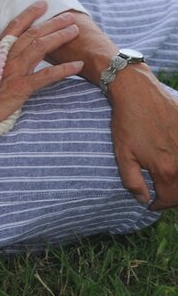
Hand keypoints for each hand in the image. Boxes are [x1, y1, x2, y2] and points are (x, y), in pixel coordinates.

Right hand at [0, 1, 83, 126]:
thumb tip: (11, 54)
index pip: (14, 26)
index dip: (29, 14)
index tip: (42, 4)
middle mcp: (7, 56)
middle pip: (32, 34)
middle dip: (52, 23)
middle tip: (69, 16)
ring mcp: (14, 70)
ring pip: (40, 47)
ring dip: (59, 37)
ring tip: (75, 31)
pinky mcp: (21, 86)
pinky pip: (46, 75)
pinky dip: (63, 69)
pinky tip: (77, 65)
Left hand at [106, 65, 177, 209]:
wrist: (138, 91)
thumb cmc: (127, 122)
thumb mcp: (122, 154)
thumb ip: (133, 182)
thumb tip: (144, 199)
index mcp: (166, 170)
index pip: (169, 199)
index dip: (159, 204)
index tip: (152, 203)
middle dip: (173, 196)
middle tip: (162, 195)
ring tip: (169, 182)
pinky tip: (173, 161)